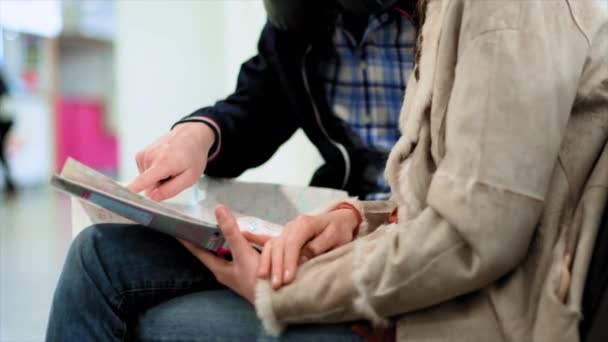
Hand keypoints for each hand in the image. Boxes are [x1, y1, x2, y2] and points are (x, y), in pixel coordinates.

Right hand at [128, 122, 214, 200]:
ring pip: (146, 179)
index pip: (142, 181)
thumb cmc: (193, 157)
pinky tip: (163, 163)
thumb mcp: (190, 178)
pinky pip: (144, 172)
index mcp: (163, 163)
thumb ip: (170, 190)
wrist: (191, 135)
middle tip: (174, 175)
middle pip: (148, 185)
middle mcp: (150, 157)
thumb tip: (152, 197)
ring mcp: (143, 154)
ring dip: (158, 178)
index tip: (121, 199)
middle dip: (160, 185)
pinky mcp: (140, 154)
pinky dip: (153, 171)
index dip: (132, 192)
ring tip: (170, 167)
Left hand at [180, 205, 259, 303]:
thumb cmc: (255, 278)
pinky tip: (243, 238)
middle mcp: (225, 271)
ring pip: (226, 252)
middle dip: (208, 237)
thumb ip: (231, 232)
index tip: (178, 228)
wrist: (277, 297)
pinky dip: (237, 244)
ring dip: (224, 240)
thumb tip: (218, 209)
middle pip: (212, 251)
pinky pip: (239, 254)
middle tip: (202, 221)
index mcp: (219, 269)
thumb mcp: (242, 253)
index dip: (188, 240)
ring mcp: (237, 272)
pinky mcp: (249, 271)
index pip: (198, 251)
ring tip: (221, 225)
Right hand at [244, 209, 358, 289]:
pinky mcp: (283, 238)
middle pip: (280, 245)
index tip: (288, 279)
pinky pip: (269, 247)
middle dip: (277, 266)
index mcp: (305, 223)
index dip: (289, 261)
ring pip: (271, 246)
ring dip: (268, 264)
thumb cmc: (339, 231)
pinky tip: (261, 273)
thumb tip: (303, 258)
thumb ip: (319, 246)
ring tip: (264, 280)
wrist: (338, 221)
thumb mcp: (336, 237)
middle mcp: (292, 225)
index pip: (293, 242)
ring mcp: (286, 231)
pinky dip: (264, 259)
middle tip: (277, 285)